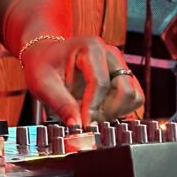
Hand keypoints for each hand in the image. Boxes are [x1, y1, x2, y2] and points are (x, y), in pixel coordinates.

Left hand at [20, 36, 143, 126]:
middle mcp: (110, 54)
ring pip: (134, 95)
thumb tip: (78, 128)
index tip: (82, 125)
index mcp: (90, 48)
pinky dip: (120, 111)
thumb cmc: (42, 66)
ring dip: (116, 112)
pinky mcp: (122, 77)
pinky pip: (133, 98)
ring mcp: (118, 65)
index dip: (92, 108)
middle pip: (125, 90)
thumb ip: (61, 105)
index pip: (100, 83)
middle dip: (108, 111)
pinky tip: (99, 112)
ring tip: (93, 115)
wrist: (44, 56)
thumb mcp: (44, 85)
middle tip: (87, 120)